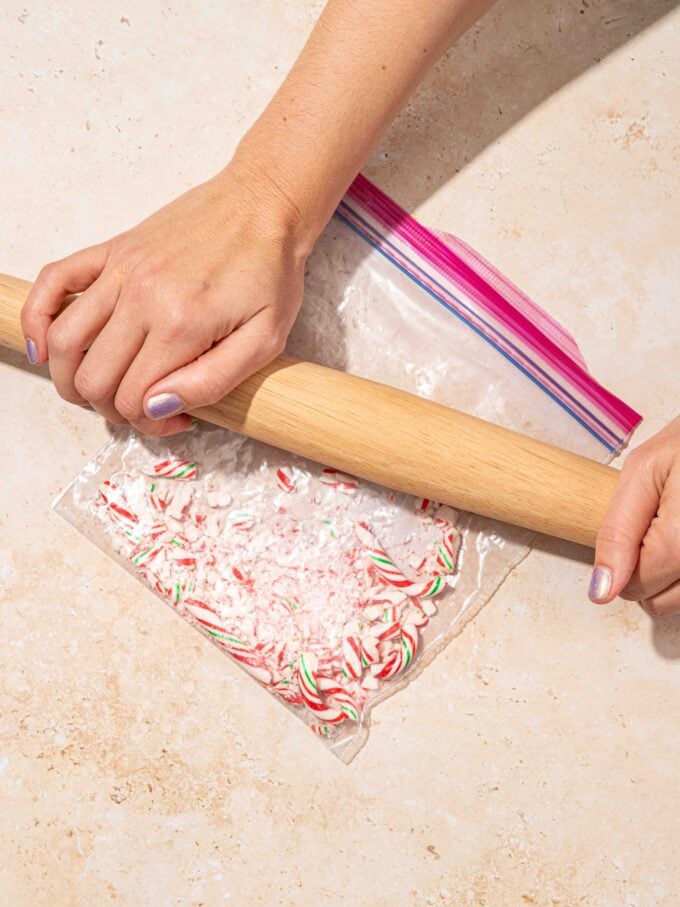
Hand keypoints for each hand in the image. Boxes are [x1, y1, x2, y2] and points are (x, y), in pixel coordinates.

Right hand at [21, 162, 310, 434]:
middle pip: (93, 379)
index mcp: (181, 325)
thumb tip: (157, 407)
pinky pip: (54, 282)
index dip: (151, 424)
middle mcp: (141, 297)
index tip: (178, 418)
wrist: (265, 204)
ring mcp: (121, 271)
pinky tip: (44, 346)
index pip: (134, 401)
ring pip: (64, 342)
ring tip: (104, 387)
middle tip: (146, 407)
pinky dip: (37, 317)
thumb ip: (212, 381)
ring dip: (72, 378)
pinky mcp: (112, 250)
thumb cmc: (271, 272)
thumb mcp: (265, 340)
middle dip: (112, 409)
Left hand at [589, 418, 679, 615]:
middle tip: (657, 524)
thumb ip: (617, 532)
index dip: (623, 560)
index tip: (635, 526)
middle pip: (662, 602)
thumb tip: (601, 589)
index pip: (635, 586)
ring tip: (676, 527)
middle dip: (648, 571)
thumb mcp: (644, 470)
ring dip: (672, 575)